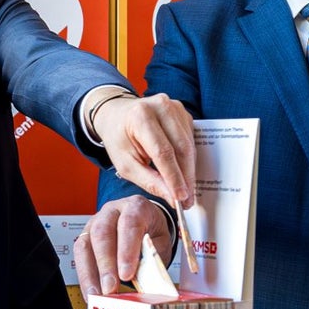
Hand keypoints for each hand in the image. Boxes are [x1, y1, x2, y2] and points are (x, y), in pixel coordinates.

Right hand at [73, 196, 173, 295]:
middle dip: (105, 264)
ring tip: (96, 295)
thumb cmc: (153, 233)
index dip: (126, 250)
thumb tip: (144, 283)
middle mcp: (112, 212)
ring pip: (85, 244)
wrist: (145, 222)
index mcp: (136, 207)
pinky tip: (91, 292)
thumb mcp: (161, 244)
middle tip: (110, 288)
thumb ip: (152, 260)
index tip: (126, 274)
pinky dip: (85, 276)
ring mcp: (95, 222)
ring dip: (90, 273)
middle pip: (102, 233)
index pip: (129, 224)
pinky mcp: (85, 237)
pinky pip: (80, 256)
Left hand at [91, 93, 195, 208]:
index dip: (174, 177)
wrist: (117, 115)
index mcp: (140, 117)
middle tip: (187, 201)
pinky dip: (189, 159)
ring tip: (186, 191)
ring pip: (189, 145)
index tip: (180, 198)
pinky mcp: (182, 112)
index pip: (163, 152)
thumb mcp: (125, 164)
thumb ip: (149, 181)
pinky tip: (183, 172)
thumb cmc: (119, 139)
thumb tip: (172, 197)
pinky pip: (191, 140)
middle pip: (181, 148)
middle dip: (186, 178)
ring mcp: (174, 107)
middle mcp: (160, 106)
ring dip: (190, 171)